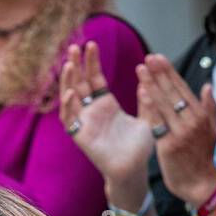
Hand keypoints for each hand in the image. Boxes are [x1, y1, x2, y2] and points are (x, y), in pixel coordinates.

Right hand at [58, 42, 153, 208]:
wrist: (133, 170)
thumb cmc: (140, 148)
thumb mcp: (148, 119)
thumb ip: (147, 101)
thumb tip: (147, 80)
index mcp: (106, 105)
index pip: (95, 78)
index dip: (92, 62)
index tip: (91, 44)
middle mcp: (92, 112)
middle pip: (79, 83)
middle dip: (76, 66)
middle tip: (74, 47)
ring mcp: (85, 123)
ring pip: (70, 98)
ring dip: (67, 82)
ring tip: (68, 64)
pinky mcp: (81, 137)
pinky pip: (70, 120)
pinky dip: (68, 107)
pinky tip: (70, 93)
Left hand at [137, 54, 215, 206]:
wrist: (203, 186)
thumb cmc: (205, 159)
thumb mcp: (213, 131)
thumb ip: (210, 108)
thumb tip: (207, 86)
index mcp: (201, 116)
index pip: (182, 89)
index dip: (169, 73)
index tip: (159, 58)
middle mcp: (191, 121)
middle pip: (172, 93)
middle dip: (159, 74)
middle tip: (147, 58)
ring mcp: (180, 133)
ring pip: (163, 105)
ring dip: (151, 85)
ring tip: (140, 70)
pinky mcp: (169, 146)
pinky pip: (157, 123)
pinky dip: (150, 108)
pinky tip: (142, 94)